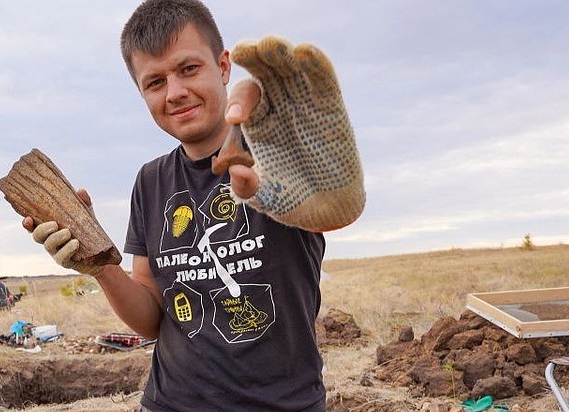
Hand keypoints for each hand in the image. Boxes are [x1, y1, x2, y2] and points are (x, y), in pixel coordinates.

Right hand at [23, 189, 108, 275]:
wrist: (101, 254)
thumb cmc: (88, 232)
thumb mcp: (86, 215)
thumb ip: (83, 203)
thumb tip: (80, 191)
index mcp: (50, 229)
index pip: (33, 226)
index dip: (27, 224)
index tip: (28, 218)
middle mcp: (50, 241)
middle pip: (37, 236)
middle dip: (42, 229)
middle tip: (54, 224)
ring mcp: (56, 252)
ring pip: (48, 246)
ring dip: (56, 238)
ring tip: (68, 232)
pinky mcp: (66, 262)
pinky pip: (62, 258)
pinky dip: (67, 249)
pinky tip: (75, 243)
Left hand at [223, 36, 364, 231]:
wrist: (327, 210)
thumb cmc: (292, 200)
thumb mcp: (263, 198)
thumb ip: (247, 189)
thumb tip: (239, 173)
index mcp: (259, 123)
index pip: (244, 100)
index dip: (239, 103)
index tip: (236, 119)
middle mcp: (281, 107)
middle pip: (266, 72)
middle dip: (255, 58)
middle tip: (244, 50)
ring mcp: (307, 104)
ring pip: (292, 69)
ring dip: (281, 53)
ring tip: (270, 44)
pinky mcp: (332, 108)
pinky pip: (323, 80)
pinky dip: (316, 64)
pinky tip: (305, 52)